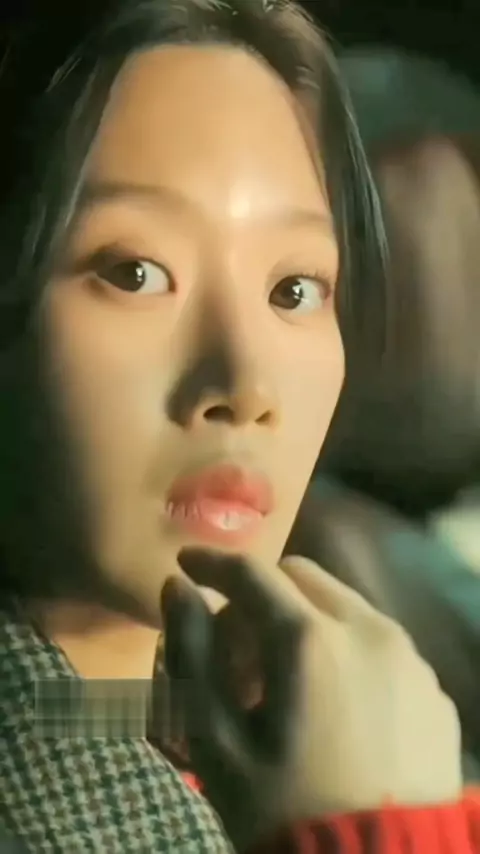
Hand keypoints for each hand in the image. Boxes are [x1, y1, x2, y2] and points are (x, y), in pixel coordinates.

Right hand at [160, 549, 460, 850]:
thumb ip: (192, 654)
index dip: (212, 563)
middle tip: (237, 650)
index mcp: (310, 640)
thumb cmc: (281, 811)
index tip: (186, 565)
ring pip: (345, 606)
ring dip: (305, 620)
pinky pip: (381, 644)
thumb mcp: (217, 741)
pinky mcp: (433, 689)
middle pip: (302, 577)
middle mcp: (368, 631)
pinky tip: (333, 704)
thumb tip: (178, 589)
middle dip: (261, 596)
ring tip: (286, 682)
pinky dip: (346, 650)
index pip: (253, 572)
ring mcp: (409, 658)